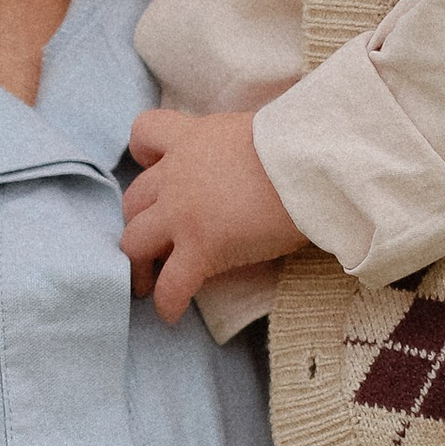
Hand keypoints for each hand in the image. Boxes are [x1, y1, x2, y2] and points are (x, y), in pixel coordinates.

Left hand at [121, 106, 306, 324]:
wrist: (311, 164)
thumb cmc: (297, 144)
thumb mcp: (253, 130)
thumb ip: (232, 147)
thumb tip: (248, 163)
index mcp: (192, 138)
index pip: (145, 132)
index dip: (144, 155)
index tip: (156, 171)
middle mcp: (176, 175)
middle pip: (133, 201)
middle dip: (137, 223)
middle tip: (150, 244)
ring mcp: (182, 214)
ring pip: (134, 243)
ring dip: (138, 265)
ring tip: (147, 284)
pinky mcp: (201, 249)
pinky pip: (171, 285)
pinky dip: (168, 303)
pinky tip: (172, 315)